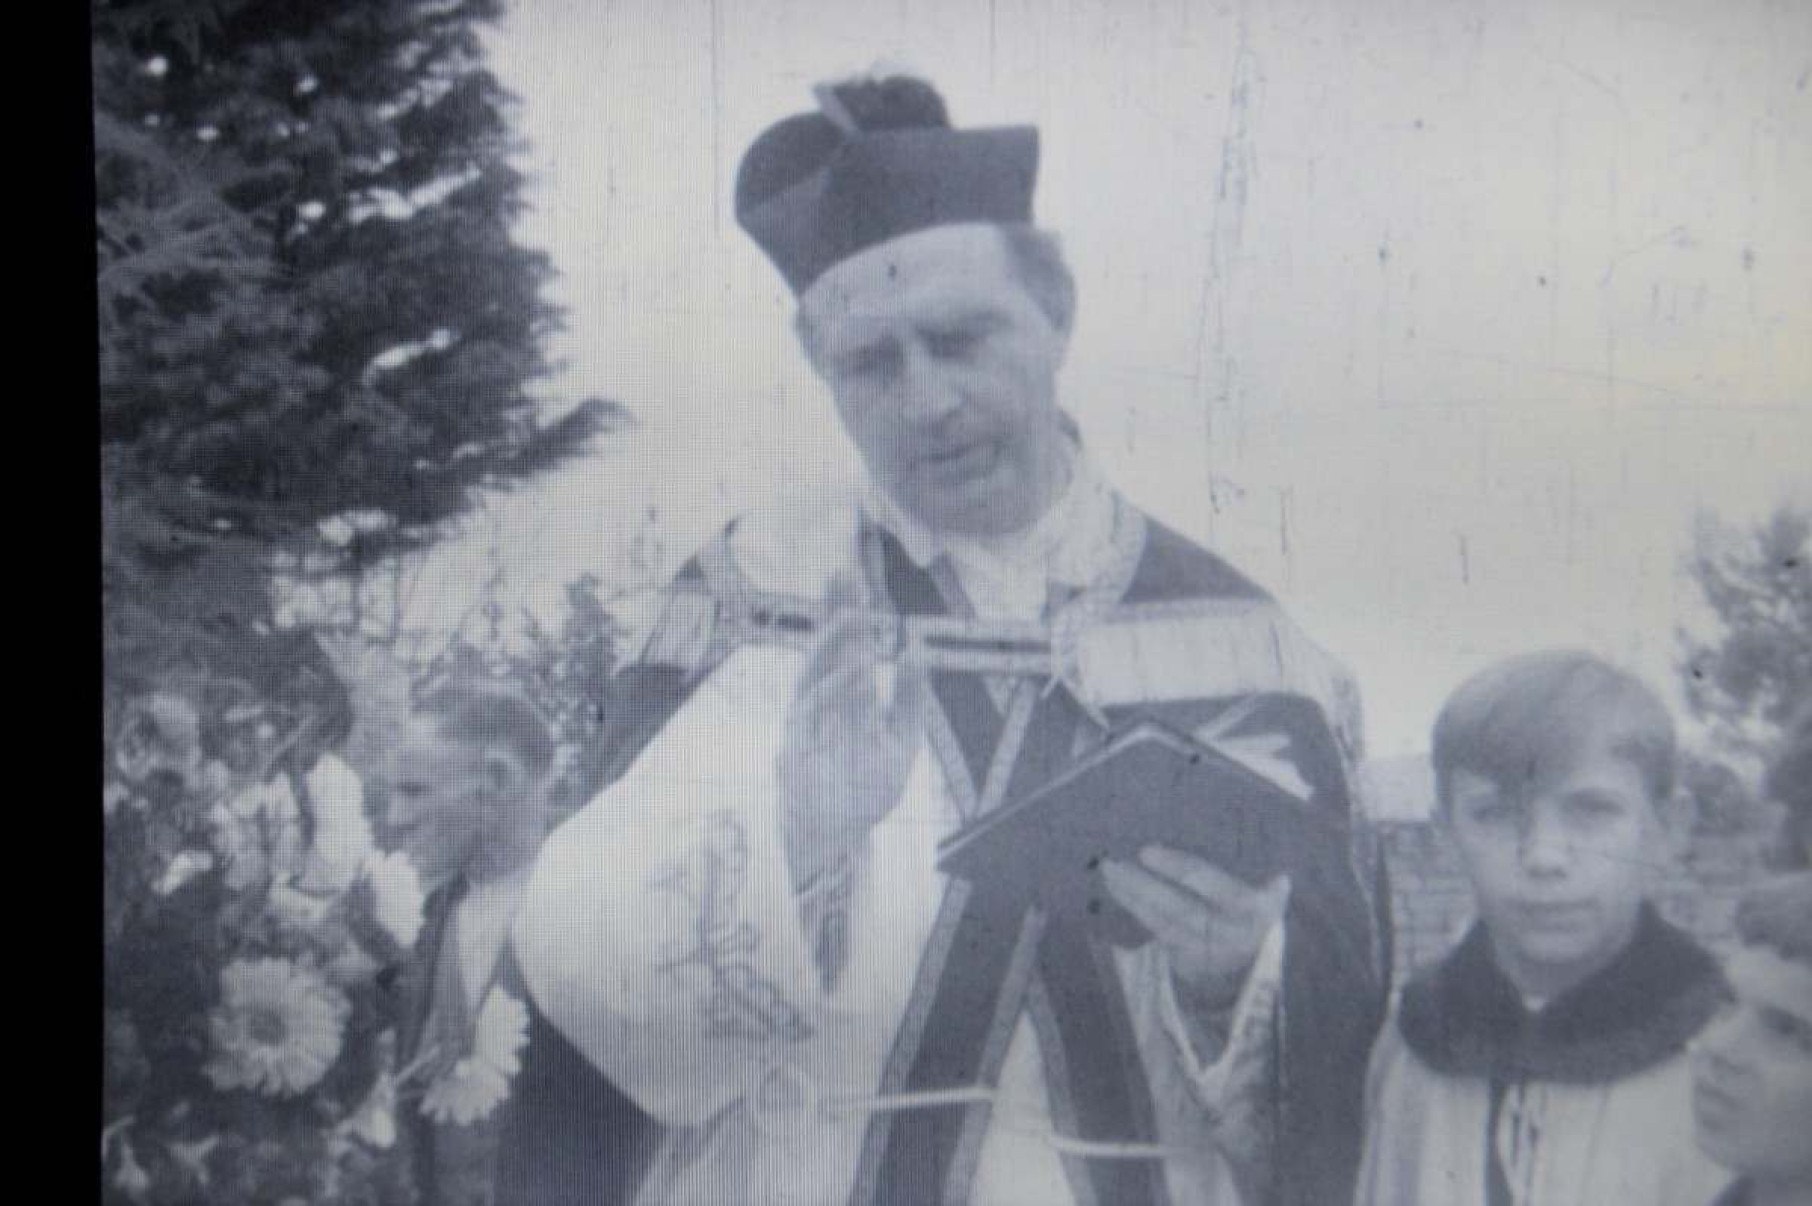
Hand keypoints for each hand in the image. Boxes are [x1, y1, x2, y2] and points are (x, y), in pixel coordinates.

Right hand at [776, 575, 926, 887]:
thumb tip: (914, 652)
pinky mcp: (798, 746)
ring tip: (855, 616)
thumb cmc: (864, 790)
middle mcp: (823, 702)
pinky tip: (858, 670)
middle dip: (832, 610)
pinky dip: (835, 688)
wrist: (839, 839)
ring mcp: (808, 723)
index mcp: (846, 696)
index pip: (846, 644)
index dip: (847, 610)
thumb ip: (910, 700)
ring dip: (832, 643)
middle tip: (841, 571)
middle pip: (826, 647)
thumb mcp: (901, 742)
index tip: (851, 574)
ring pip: (814, 671)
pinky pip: (813, 710)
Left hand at [1100, 846, 1290, 1010]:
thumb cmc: (1259, 908)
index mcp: (1256, 909)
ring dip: (1131, 898)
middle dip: (1143, 885)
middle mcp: (1231, 933)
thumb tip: (1268, 868)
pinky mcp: (1189, 961)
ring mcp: (1208, 951)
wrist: (1258, 962)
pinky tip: (1117, 891)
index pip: (1213, 886)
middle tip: (1113, 863)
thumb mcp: (1271, 894)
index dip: (1178, 869)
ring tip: (1109, 873)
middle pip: (1180, 908)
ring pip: (1163, 924)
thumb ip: (1264, 880)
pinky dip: (1136, 911)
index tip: (1145, 851)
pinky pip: (1157, 933)